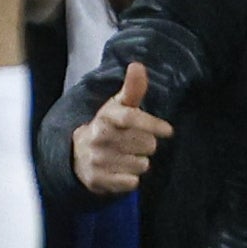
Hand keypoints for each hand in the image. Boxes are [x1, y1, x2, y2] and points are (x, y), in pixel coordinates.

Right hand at [71, 62, 172, 196]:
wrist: (77, 153)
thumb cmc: (108, 126)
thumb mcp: (118, 106)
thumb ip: (132, 88)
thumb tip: (137, 65)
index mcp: (105, 117)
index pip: (131, 118)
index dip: (152, 124)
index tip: (169, 131)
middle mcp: (99, 137)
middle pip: (144, 144)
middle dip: (147, 144)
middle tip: (135, 142)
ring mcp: (97, 160)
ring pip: (141, 164)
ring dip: (139, 162)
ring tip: (126, 156)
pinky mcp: (97, 180)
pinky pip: (131, 182)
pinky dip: (131, 178)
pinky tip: (121, 170)